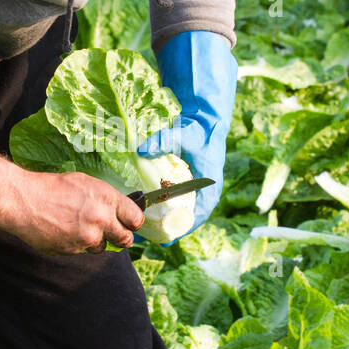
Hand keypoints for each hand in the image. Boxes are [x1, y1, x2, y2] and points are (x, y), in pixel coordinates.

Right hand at [6, 170, 144, 255]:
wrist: (24, 201)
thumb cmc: (52, 187)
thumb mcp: (85, 183)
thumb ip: (105, 198)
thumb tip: (118, 210)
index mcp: (107, 199)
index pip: (136, 219)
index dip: (133, 222)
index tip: (129, 223)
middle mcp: (100, 221)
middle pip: (125, 239)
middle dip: (120, 237)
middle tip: (112, 232)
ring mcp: (86, 238)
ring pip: (101, 247)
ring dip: (94, 241)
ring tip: (77, 226)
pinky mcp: (72, 251)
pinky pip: (81, 251)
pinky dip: (75, 244)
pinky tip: (62, 230)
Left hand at [138, 30, 237, 243]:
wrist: (206, 110)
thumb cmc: (200, 124)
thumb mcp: (185, 133)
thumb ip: (164, 140)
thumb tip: (140, 149)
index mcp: (208, 181)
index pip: (200, 213)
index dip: (183, 228)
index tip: (165, 237)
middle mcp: (201, 186)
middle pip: (185, 214)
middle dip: (167, 226)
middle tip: (145, 234)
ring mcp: (192, 182)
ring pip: (177, 206)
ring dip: (161, 215)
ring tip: (140, 225)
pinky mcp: (183, 176)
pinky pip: (172, 195)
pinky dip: (159, 201)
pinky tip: (142, 204)